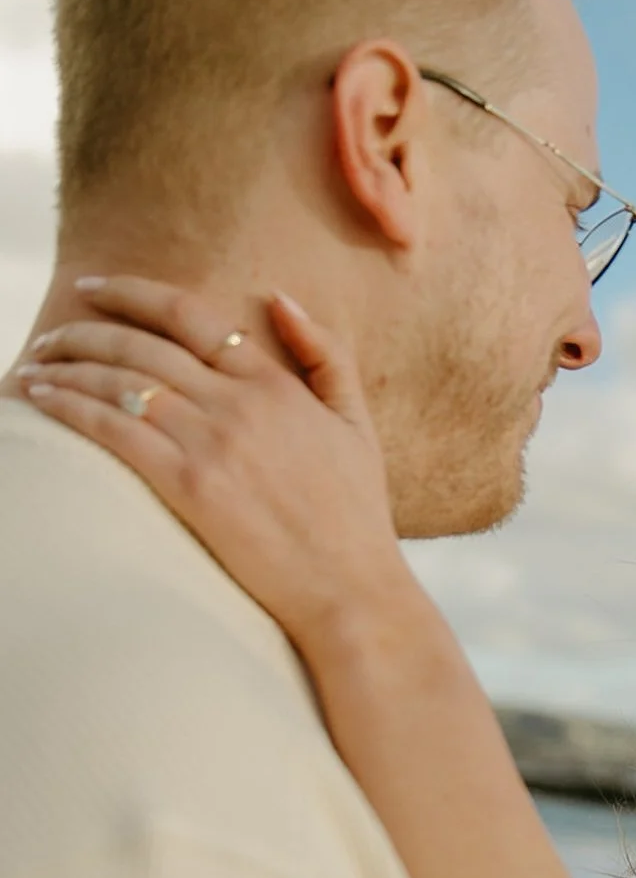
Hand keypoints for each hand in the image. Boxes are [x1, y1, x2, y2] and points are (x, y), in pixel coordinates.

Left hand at [18, 277, 422, 649]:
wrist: (350, 590)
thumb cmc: (356, 519)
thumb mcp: (357, 424)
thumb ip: (327, 356)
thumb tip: (281, 297)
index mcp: (276, 386)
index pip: (191, 317)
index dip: (134, 293)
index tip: (97, 287)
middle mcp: (239, 404)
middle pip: (143, 344)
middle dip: (85, 330)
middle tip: (52, 333)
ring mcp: (213, 444)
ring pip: (122, 381)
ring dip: (68, 366)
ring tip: (36, 365)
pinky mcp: (189, 486)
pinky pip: (115, 430)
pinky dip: (70, 407)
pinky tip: (41, 399)